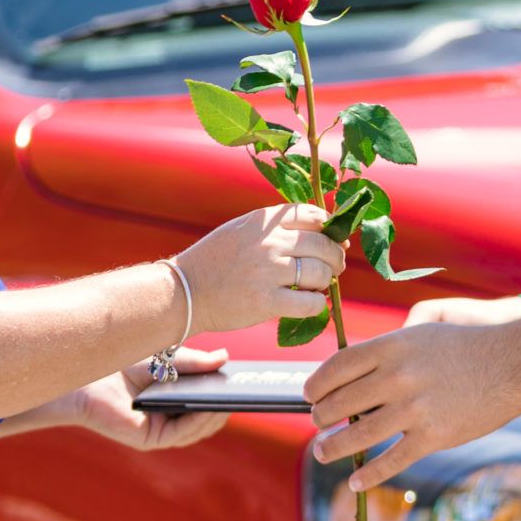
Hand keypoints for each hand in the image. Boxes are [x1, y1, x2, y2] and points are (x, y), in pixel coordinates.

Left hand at [70, 347, 231, 451]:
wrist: (88, 372)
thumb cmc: (123, 362)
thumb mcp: (167, 359)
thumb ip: (195, 362)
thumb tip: (226, 358)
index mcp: (175, 400)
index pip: (207, 402)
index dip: (227, 395)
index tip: (249, 383)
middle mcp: (169, 418)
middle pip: (206, 418)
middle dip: (227, 405)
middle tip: (247, 392)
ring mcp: (160, 430)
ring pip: (197, 429)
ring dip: (215, 414)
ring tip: (231, 399)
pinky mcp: (149, 438)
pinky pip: (180, 433)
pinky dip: (197, 420)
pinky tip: (208, 407)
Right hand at [175, 206, 338, 333]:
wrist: (184, 292)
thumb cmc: (214, 261)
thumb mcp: (241, 230)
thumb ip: (274, 227)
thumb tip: (318, 231)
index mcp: (262, 221)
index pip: (311, 214)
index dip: (329, 227)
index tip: (335, 239)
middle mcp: (268, 242)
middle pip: (322, 244)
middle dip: (335, 257)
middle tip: (334, 267)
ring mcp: (267, 272)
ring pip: (320, 273)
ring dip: (325, 282)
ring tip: (317, 286)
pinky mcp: (266, 302)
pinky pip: (309, 303)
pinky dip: (317, 305)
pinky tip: (311, 304)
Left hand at [304, 298, 520, 492]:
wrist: (513, 365)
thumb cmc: (468, 346)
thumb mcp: (425, 330)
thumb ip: (389, 347)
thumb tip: (356, 368)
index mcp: (392, 346)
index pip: (338, 367)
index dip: (316, 384)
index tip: (308, 394)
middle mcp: (397, 376)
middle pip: (341, 402)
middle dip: (320, 416)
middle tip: (315, 422)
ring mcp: (415, 409)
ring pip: (358, 435)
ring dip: (333, 447)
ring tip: (322, 451)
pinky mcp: (433, 437)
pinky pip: (391, 461)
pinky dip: (369, 476)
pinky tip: (355, 483)